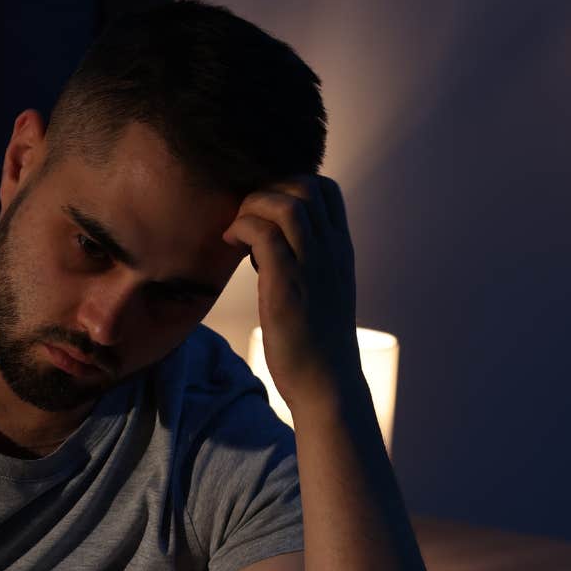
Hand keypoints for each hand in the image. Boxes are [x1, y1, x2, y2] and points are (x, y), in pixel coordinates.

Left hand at [221, 174, 357, 410]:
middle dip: (268, 190)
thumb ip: (304, 265)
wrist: (327, 385)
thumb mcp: (318, 294)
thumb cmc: (315, 345)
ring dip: (252, 206)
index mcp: (340, 251)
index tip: (265, 212)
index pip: (325, 190)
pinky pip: (264, 234)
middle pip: (306, 186)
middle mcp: (331, 251)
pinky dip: (241, 228)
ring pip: (286, 203)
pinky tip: (229, 244)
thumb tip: (267, 246)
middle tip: (247, 219)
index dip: (289, 186)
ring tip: (236, 231)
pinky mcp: (287, 285)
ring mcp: (312, 266)